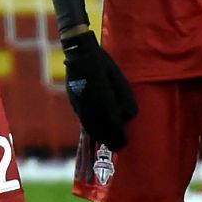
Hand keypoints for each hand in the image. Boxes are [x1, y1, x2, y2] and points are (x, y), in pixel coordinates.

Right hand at [61, 31, 137, 148]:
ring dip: (99, 136)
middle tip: (118, 147)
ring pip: (89, 125)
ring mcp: (78, 102)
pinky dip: (91, 128)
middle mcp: (88, 101)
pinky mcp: (73, 101)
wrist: (78, 53)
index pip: (111, 119)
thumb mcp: (118, 78)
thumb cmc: (103, 63)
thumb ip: (125, 98)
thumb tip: (128, 117)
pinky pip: (83, 119)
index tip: (125, 142)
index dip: (118, 133)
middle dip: (109, 139)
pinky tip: (96, 132)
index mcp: (101, 94)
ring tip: (108, 142)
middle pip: (99, 126)